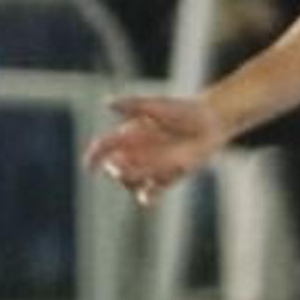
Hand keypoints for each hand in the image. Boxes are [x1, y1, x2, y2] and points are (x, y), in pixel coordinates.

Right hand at [86, 94, 225, 200]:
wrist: (209, 123)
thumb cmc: (182, 110)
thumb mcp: (156, 105)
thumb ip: (133, 105)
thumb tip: (107, 103)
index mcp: (129, 135)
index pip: (104, 148)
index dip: (93, 157)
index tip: (90, 167)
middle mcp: (136, 153)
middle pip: (115, 169)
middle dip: (117, 169)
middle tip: (125, 163)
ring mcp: (150, 168)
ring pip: (130, 182)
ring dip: (133, 180)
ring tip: (147, 170)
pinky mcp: (166, 179)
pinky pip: (149, 195)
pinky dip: (147, 196)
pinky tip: (151, 192)